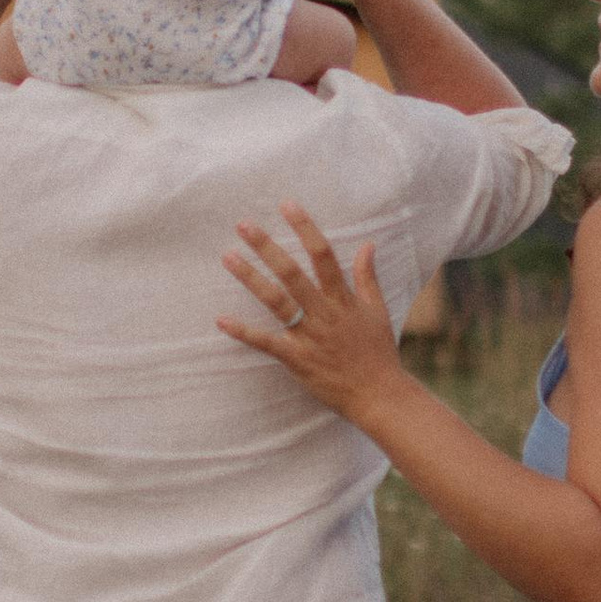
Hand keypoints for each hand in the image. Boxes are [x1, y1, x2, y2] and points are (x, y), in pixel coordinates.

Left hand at [217, 204, 407, 422]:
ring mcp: (309, 336)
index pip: (323, 255)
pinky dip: (244, 332)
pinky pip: (267, 343)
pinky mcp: (297, 359)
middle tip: (243, 225)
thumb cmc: (378, 353)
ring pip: (277, 302)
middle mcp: (324, 313)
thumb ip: (368, 277)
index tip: (287, 205)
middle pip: (293, 273)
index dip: (305, 228)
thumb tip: (367, 244)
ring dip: (251, 279)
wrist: (379, 396)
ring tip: (228, 257)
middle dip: (267, 247)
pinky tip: (221, 320)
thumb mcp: (377, 310)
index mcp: (343, 299)